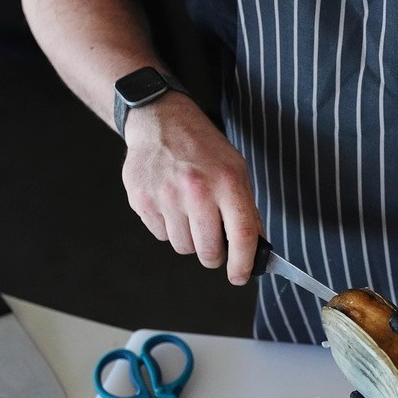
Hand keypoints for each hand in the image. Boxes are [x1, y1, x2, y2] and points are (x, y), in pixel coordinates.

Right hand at [120, 93, 262, 284]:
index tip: (240, 275)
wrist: (161, 121)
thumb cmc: (203, 148)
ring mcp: (165, 196)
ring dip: (190, 239)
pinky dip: (169, 228)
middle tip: (215, 245)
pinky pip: (161, 235)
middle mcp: (196, 191)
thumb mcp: (236, 171)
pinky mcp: (142, 200)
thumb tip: (255, 249)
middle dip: (215, 256)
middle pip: (209, 251)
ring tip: (190, 213)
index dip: (244, 263)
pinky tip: (171, 204)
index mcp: (227, 183)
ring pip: (183, 247)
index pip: (242, 236)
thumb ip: (246, 211)